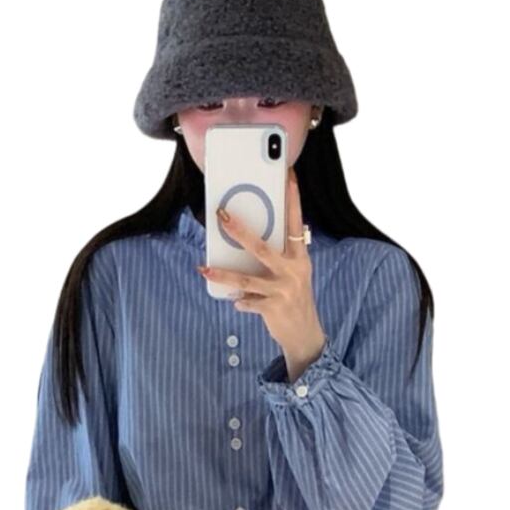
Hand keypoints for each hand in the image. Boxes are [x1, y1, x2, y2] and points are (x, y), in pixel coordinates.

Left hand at [195, 165, 326, 377]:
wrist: (305, 334)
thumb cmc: (294, 297)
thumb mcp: (293, 274)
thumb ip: (278, 257)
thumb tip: (248, 240)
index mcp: (300, 258)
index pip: (296, 222)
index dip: (292, 199)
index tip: (288, 175)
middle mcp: (293, 271)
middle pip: (261, 247)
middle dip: (239, 230)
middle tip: (221, 216)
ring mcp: (283, 290)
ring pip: (246, 279)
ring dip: (222, 275)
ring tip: (203, 268)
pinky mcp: (273, 309)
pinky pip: (248, 302)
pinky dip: (240, 302)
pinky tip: (234, 302)